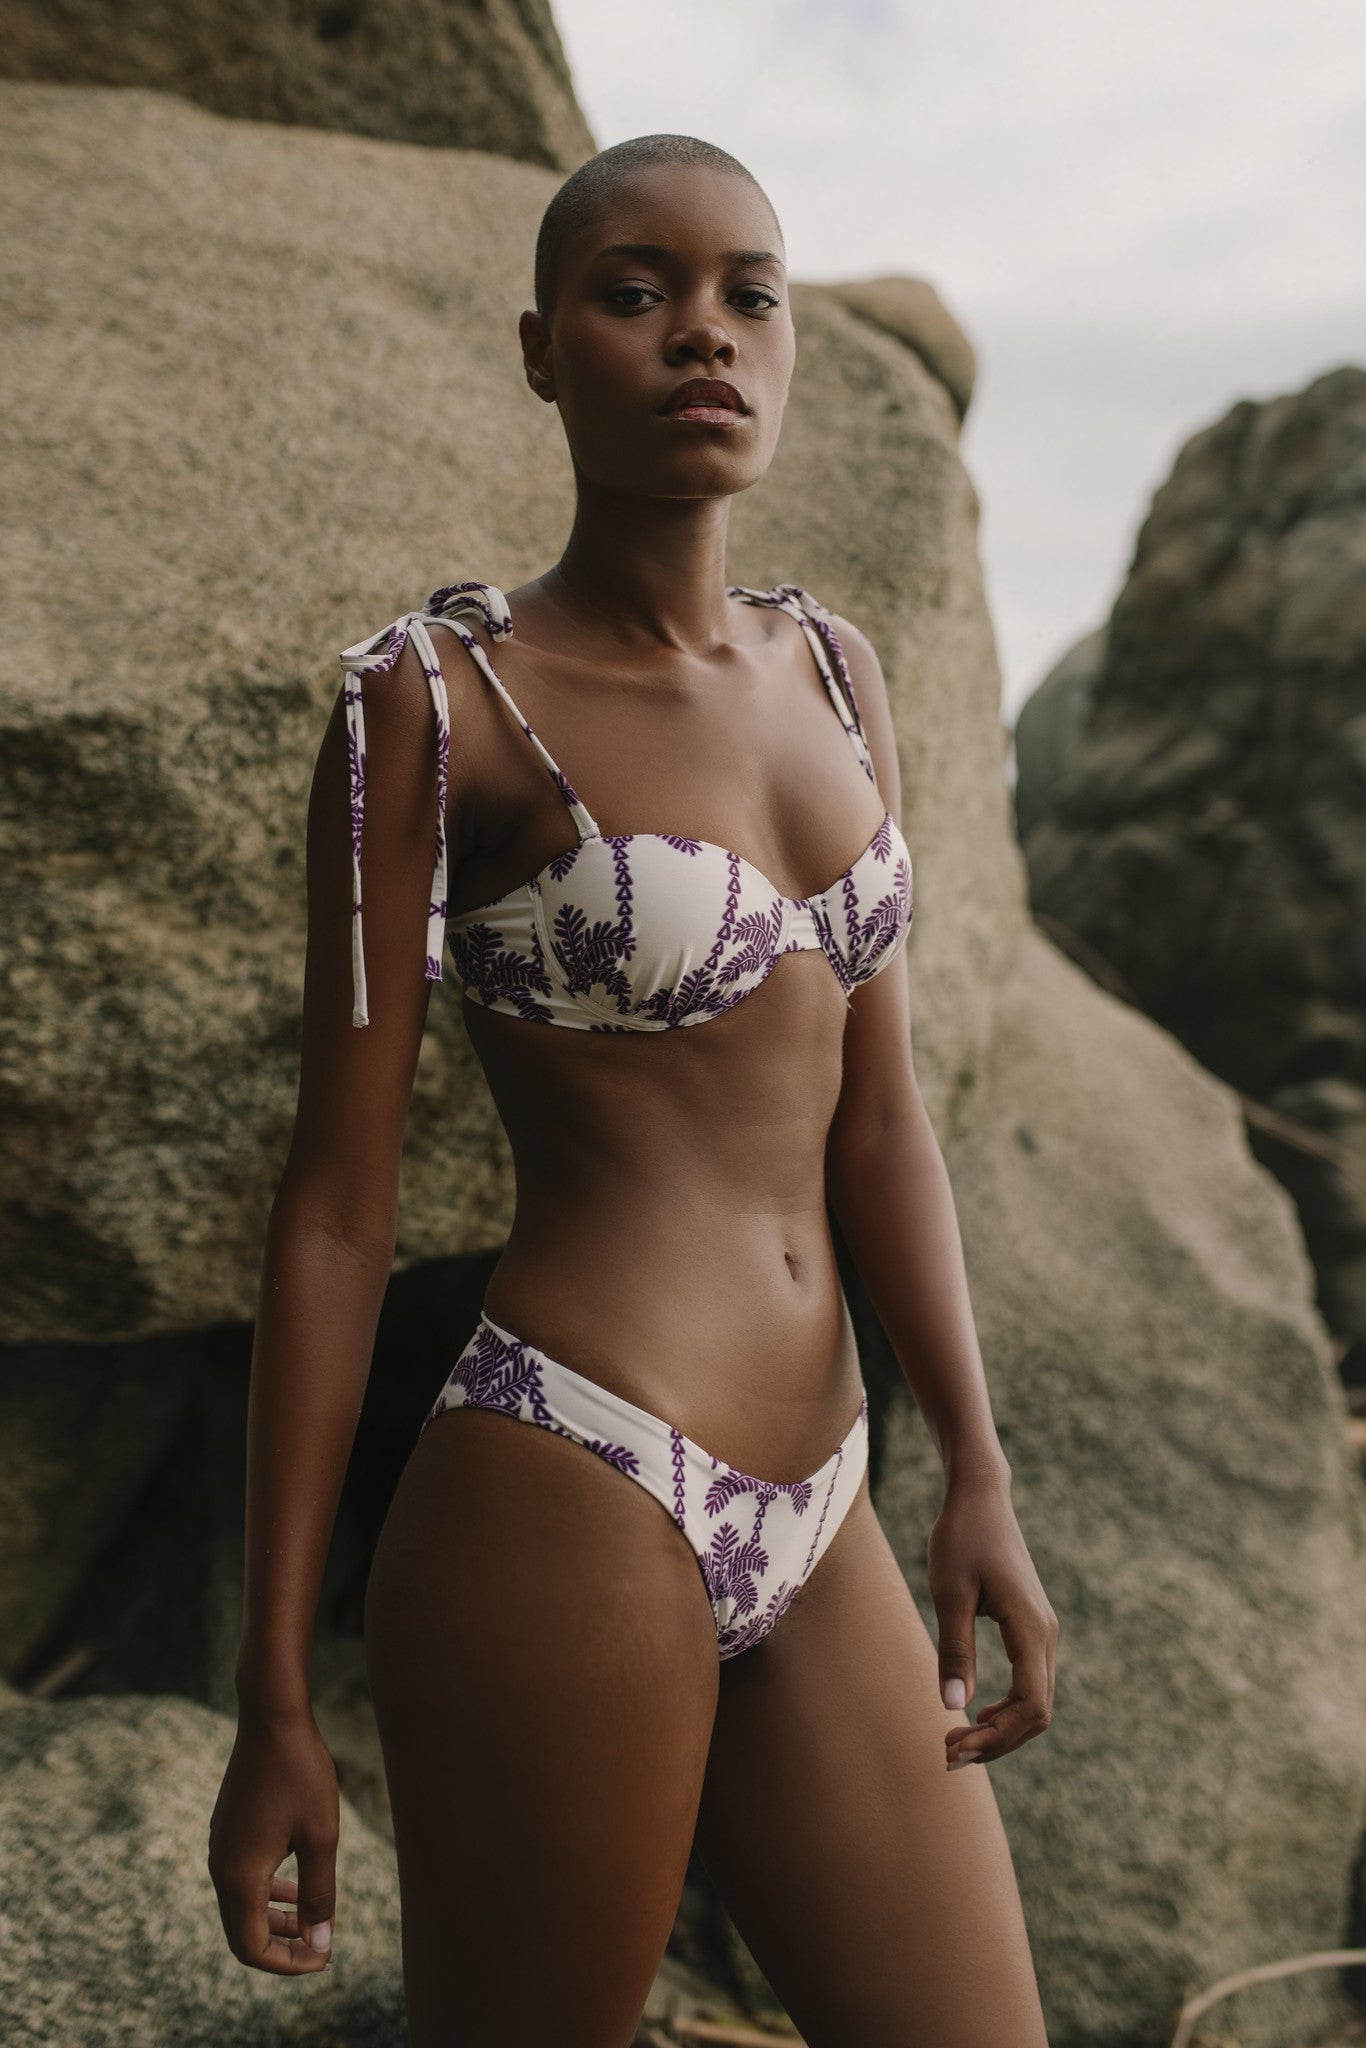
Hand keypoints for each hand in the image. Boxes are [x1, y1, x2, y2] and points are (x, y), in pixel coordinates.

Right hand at [208, 1706, 339, 1970]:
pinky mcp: (227, 1830)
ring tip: (313, 1919)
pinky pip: (242, 1879)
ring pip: (242, 1905)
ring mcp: (221, 1847)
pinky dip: (268, 1893)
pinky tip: (296, 1883)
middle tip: (322, 1946)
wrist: (271, 1718)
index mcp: (241, 1876)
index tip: (324, 1956)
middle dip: (283, 1947)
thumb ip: (319, 1894)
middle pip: (243, 1932)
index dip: (288, 1963)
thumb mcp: (321, 1836)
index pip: (252, 1948)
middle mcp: (222, 1867)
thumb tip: (320, 1944)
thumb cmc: (301, 1773)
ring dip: (276, 1920)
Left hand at [927, 1465, 1058, 1770]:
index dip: (997, 1737)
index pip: (1030, 1707)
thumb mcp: (950, 1593)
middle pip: (1037, 1713)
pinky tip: (977, 1714)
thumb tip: (953, 1706)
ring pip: (1035, 1701)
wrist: (980, 1497)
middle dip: (996, 1741)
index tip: (954, 1744)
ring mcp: (1042, 1631)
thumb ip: (955, 1649)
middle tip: (947, 1753)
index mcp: (1030, 1629)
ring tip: (957, 1740)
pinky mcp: (1031, 1626)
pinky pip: (1030, 1683)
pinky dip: (1007, 1708)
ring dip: (1001, 1728)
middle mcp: (1045, 1635)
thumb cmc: (961, 1538)